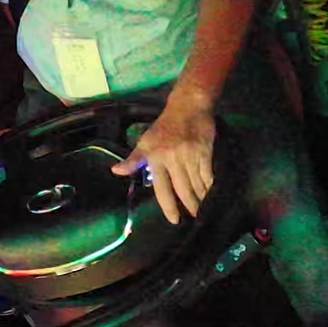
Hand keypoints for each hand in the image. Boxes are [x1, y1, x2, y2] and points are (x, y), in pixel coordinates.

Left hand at [111, 102, 215, 223]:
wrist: (188, 107)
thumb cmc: (164, 126)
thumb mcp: (145, 141)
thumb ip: (133, 160)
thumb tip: (116, 171)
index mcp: (156, 158)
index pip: (162, 189)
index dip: (169, 207)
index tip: (175, 220)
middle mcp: (173, 159)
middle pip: (183, 190)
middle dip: (190, 206)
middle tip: (194, 217)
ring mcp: (190, 155)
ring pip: (197, 184)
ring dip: (201, 199)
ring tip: (203, 209)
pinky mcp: (205, 152)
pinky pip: (208, 174)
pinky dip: (210, 186)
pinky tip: (211, 194)